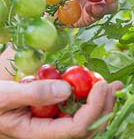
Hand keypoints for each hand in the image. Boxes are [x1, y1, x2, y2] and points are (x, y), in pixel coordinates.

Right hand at [0, 79, 122, 138]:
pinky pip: (77, 110)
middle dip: (104, 107)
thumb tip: (67, 89)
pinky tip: (93, 85)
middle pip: (87, 128)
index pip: (75, 129)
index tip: (101, 85)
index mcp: (39, 133)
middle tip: (113, 86)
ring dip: (101, 103)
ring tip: (110, 86)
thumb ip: (34, 94)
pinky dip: (89, 98)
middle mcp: (50, 132)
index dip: (93, 108)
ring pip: (85, 121)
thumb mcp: (6, 96)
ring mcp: (54, 123)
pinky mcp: (54, 114)